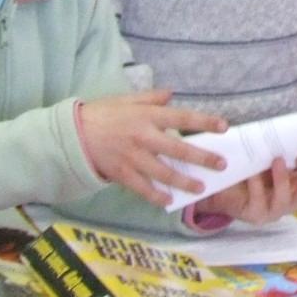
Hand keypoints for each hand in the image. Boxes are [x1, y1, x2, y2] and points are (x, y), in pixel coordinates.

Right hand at [77, 89, 228, 206]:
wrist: (72, 134)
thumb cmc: (101, 114)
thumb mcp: (125, 99)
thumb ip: (150, 97)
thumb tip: (171, 95)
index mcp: (147, 116)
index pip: (182, 117)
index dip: (204, 122)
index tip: (224, 127)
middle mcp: (144, 137)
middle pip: (179, 149)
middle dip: (202, 158)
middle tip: (221, 164)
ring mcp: (133, 157)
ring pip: (164, 173)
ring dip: (184, 182)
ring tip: (201, 188)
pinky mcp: (122, 173)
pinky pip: (143, 188)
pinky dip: (156, 196)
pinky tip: (169, 201)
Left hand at [199, 147, 296, 224]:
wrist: (223, 187)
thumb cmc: (250, 169)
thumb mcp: (268, 157)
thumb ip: (282, 150)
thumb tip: (293, 129)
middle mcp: (290, 201)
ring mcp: (273, 211)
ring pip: (284, 201)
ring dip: (282, 179)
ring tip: (276, 160)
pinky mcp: (255, 215)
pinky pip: (258, 201)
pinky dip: (256, 185)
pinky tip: (252, 172)